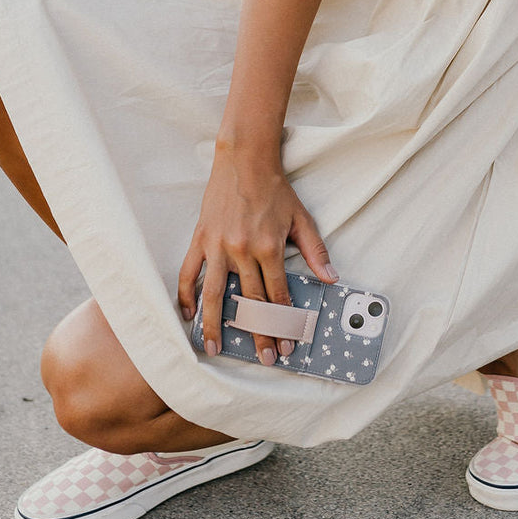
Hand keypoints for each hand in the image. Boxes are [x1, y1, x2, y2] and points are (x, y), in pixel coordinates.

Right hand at [177, 141, 337, 366]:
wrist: (246, 159)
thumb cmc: (275, 189)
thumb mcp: (301, 218)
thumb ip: (315, 251)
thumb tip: (330, 278)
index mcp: (269, 247)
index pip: (277, 295)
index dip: (283, 323)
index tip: (287, 345)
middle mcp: (242, 250)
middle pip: (250, 302)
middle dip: (259, 334)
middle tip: (264, 359)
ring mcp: (218, 246)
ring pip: (215, 294)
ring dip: (214, 325)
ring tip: (214, 348)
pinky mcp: (201, 238)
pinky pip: (189, 272)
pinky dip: (187, 295)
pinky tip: (189, 314)